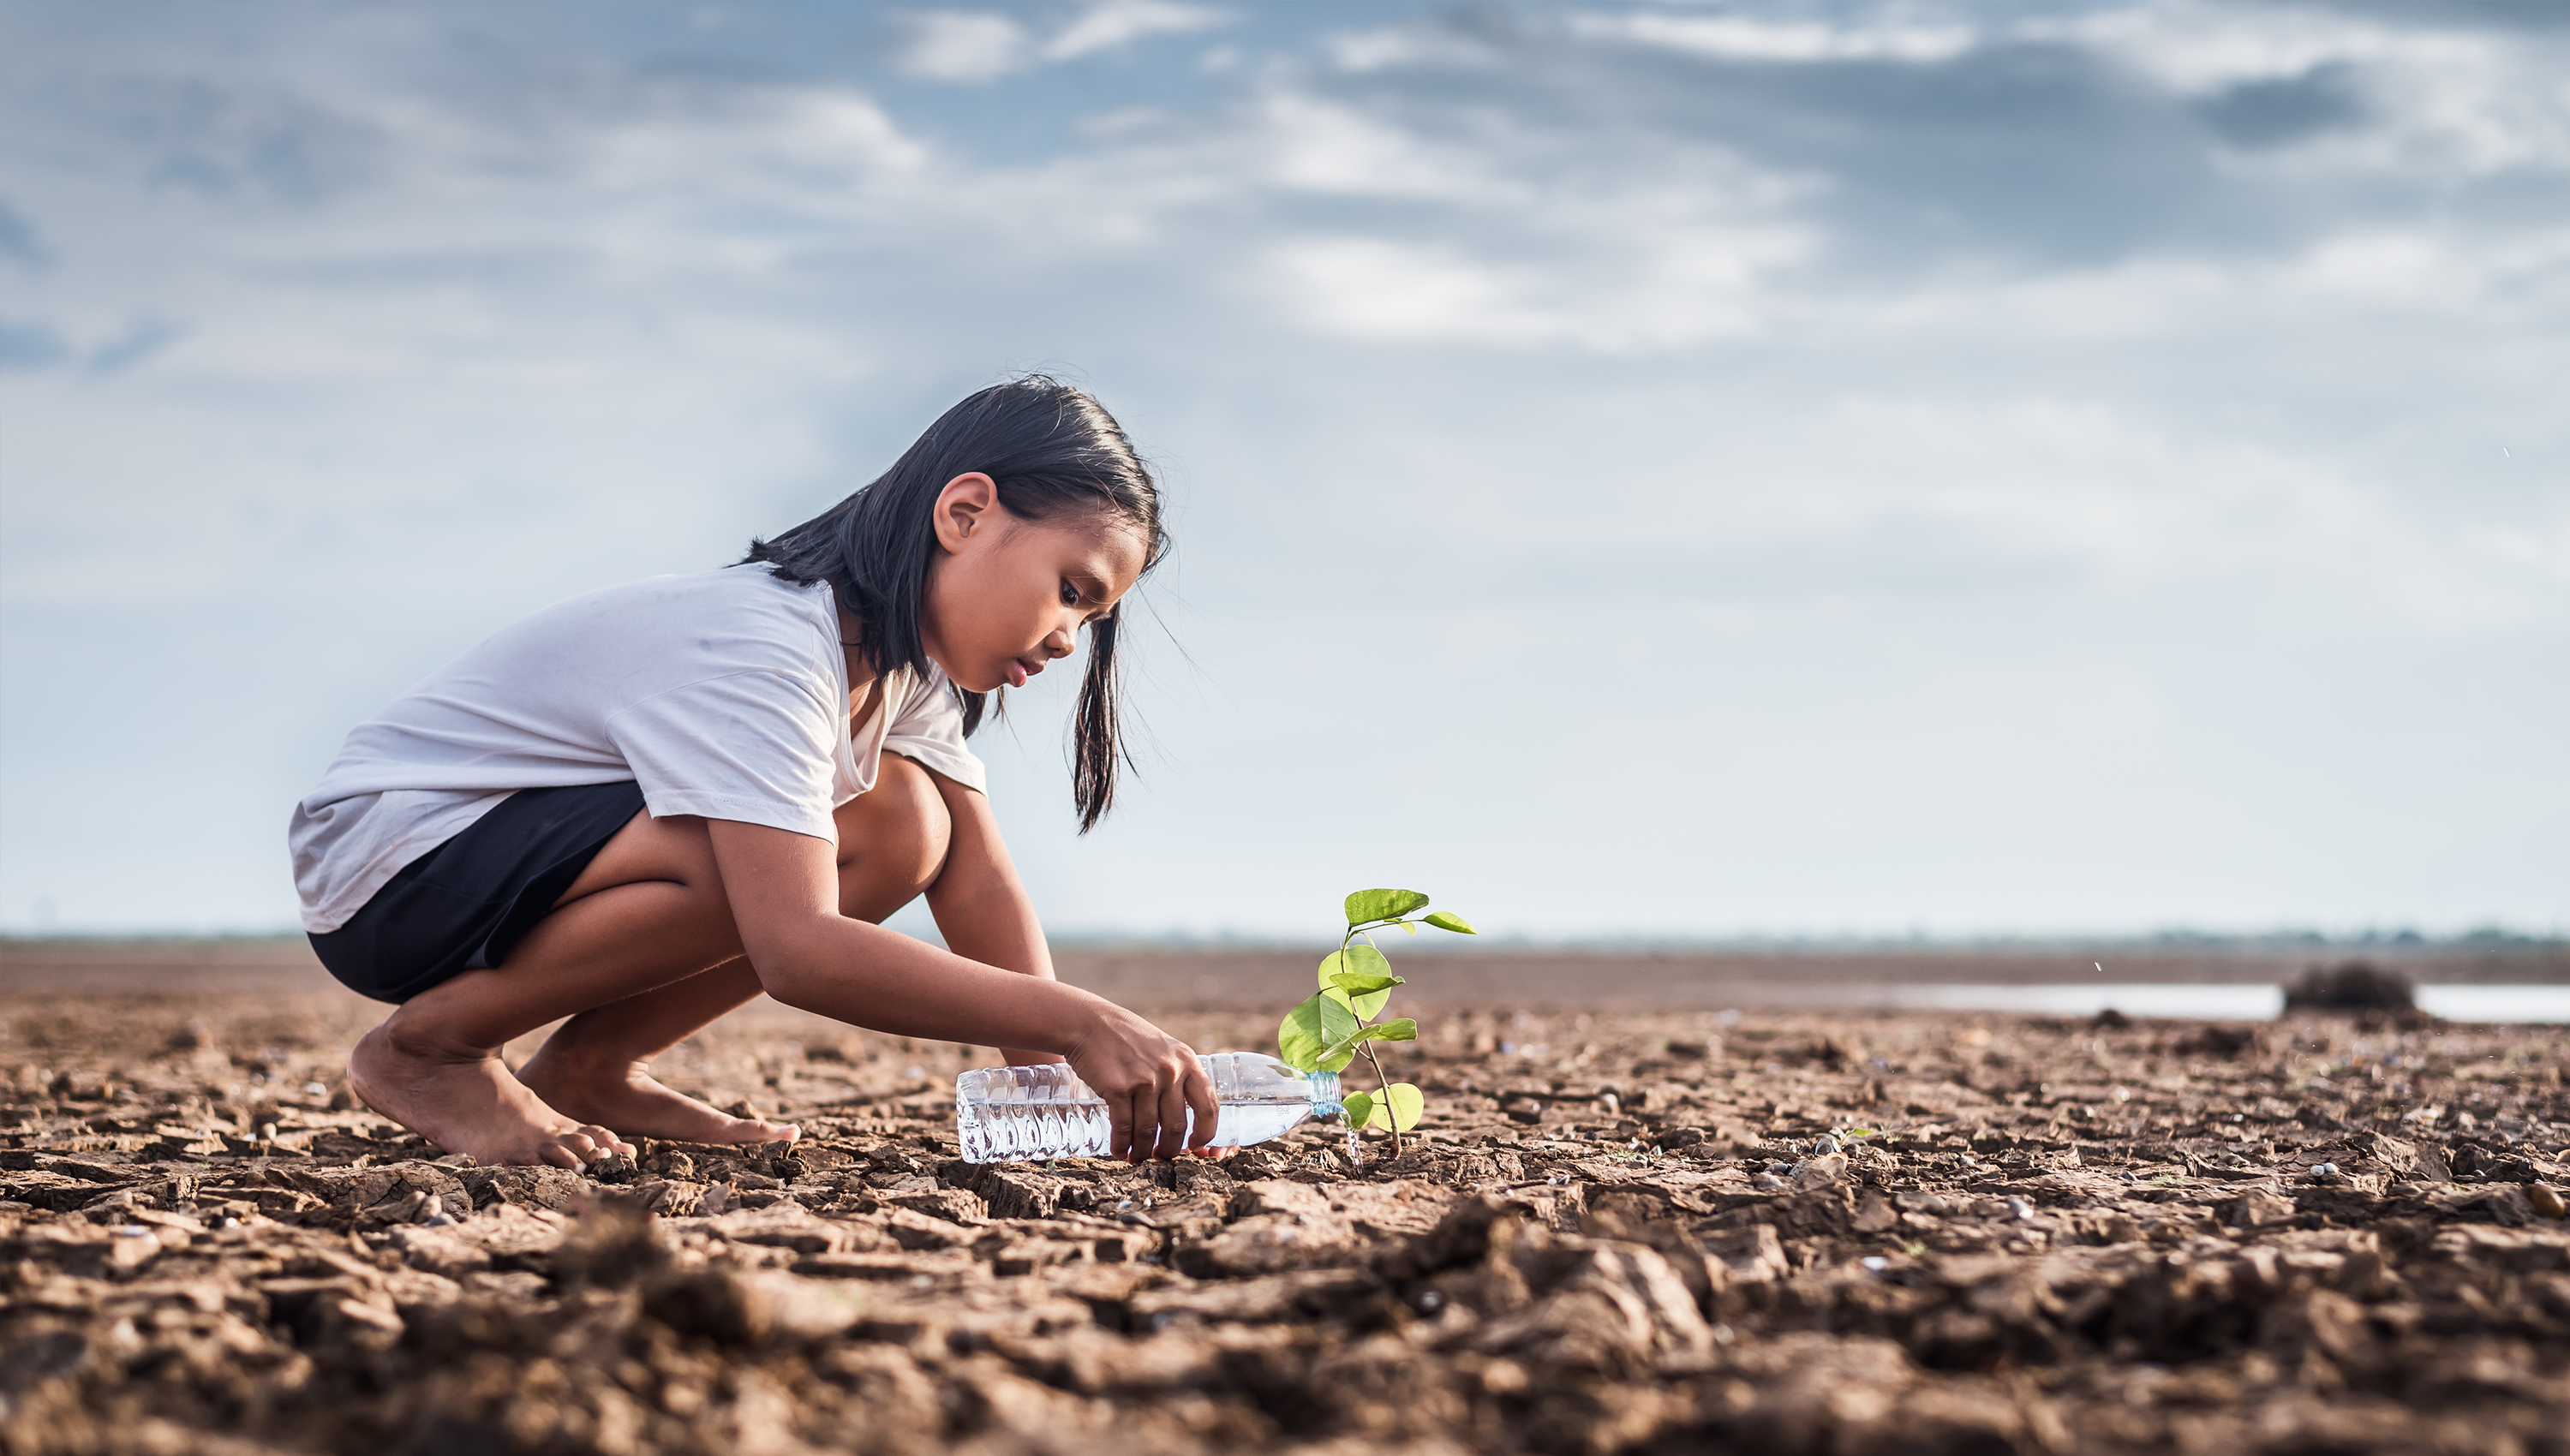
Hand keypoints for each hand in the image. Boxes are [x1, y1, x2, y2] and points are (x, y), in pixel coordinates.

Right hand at [1060, 1003, 1215, 1161]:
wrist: (1091, 1024)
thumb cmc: (1129, 1039)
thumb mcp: (1165, 1049)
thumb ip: (1178, 1075)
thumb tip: (1184, 1117)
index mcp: (1188, 1062)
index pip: (1209, 1106)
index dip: (1205, 1133)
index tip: (1196, 1146)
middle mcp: (1169, 1071)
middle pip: (1176, 1126)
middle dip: (1168, 1149)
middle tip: (1159, 1156)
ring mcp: (1144, 1080)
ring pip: (1148, 1130)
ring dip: (1141, 1151)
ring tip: (1136, 1156)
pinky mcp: (1118, 1088)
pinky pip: (1123, 1127)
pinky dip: (1121, 1144)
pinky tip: (1119, 1150)